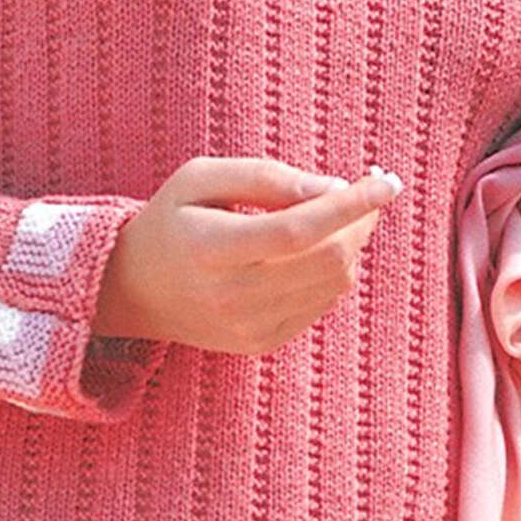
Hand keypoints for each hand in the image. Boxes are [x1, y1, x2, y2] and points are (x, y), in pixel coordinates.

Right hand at [93, 157, 401, 354]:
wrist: (135, 290)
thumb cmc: (172, 220)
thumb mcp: (201, 177)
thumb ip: (265, 176)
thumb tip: (331, 188)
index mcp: (210, 249)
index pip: (298, 231)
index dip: (349, 206)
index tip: (385, 183)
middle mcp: (231, 297)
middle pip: (326, 260)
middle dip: (359, 221)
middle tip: (368, 191)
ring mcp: (249, 327)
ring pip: (333, 284)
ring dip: (352, 244)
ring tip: (340, 215)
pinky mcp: (262, 343)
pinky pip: (321, 304)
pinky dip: (332, 271)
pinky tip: (316, 249)